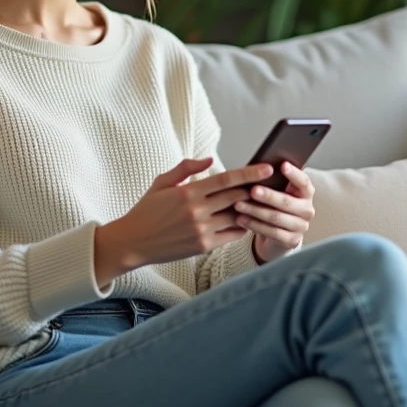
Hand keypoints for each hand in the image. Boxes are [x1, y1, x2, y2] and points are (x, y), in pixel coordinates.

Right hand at [94, 157, 275, 286]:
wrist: (134, 242)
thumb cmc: (147, 210)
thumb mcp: (162, 183)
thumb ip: (186, 168)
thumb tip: (211, 159)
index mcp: (188, 192)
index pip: (226, 179)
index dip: (250, 173)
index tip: (267, 168)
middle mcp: (197, 211)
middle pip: (237, 197)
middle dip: (257, 189)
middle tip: (273, 182)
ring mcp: (202, 230)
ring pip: (238, 217)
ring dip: (251, 209)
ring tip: (264, 201)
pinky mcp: (203, 246)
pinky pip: (232, 235)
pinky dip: (242, 226)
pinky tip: (248, 219)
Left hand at [236, 161, 315, 263]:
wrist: (277, 234)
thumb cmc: (274, 205)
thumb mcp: (277, 191)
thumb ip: (273, 181)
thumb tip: (258, 167)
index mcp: (306, 193)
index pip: (303, 182)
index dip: (294, 174)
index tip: (282, 165)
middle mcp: (307, 210)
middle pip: (287, 202)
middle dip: (268, 196)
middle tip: (252, 190)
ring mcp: (300, 227)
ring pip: (276, 218)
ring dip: (255, 211)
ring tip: (238, 205)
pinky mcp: (291, 241)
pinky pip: (271, 232)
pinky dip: (254, 225)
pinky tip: (241, 219)